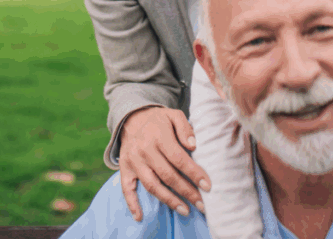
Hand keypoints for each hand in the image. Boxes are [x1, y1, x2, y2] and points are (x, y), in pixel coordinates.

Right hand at [118, 106, 210, 221]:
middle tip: (202, 204)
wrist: (131, 118)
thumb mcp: (173, 115)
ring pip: (152, 185)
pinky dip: (132, 204)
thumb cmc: (158, 120)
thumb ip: (185, 127)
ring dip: (169, 200)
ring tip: (185, 210)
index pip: (179, 159)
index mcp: (158, 137)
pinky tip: (140, 217)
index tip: (207, 186)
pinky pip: (126, 189)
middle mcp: (144, 150)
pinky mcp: (125, 169)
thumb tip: (193, 145)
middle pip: (168, 175)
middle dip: (187, 192)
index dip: (194, 173)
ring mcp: (133, 161)